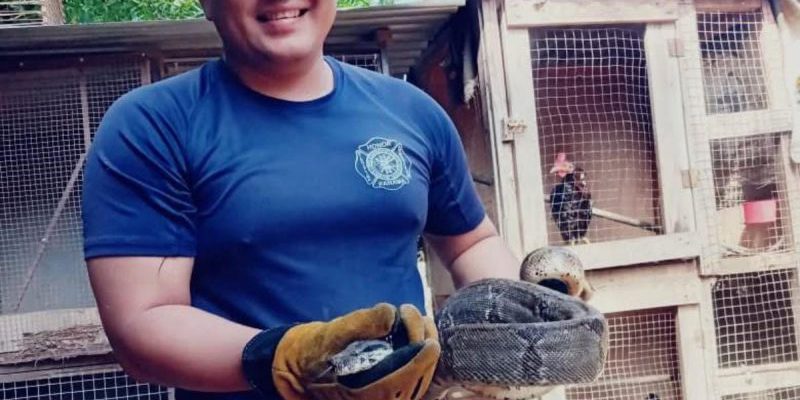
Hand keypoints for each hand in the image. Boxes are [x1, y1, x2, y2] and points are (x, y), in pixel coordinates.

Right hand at [243, 303, 439, 399]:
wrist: (293, 368)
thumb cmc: (308, 352)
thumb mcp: (328, 334)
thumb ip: (359, 324)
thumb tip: (390, 313)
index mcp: (362, 396)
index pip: (401, 383)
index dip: (420, 363)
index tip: (431, 342)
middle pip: (414, 383)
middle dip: (425, 351)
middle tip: (423, 319)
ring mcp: (380, 399)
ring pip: (416, 383)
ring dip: (425, 354)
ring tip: (424, 323)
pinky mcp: (383, 392)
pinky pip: (410, 381)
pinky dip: (419, 359)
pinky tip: (420, 336)